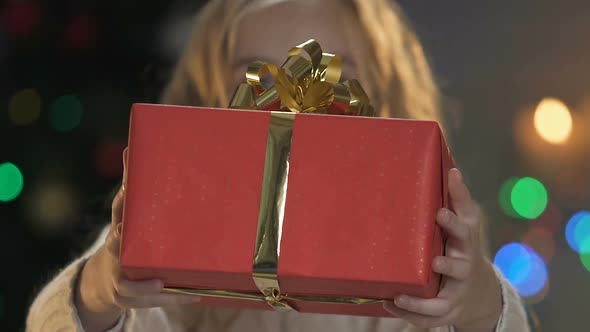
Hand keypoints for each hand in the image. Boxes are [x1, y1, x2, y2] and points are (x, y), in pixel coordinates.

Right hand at [74, 149, 198, 331]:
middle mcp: (116, 258)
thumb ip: (131, 185)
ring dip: (153, 290)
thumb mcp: (125, 210)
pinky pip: (153, 302)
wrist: (107, 276)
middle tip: (154, 273)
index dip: (119, 230)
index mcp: (118, 233)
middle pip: (121, 264)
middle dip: (133, 264)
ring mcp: (122, 281)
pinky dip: (173, 299)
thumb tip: (129, 147)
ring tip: (171, 287)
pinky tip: (196, 296)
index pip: (116, 229)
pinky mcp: (133, 298)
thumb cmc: (124, 233)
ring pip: (135, 289)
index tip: (122, 230)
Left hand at [383, 168, 501, 330]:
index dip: (454, 222)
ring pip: (442, 301)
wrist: (478, 291)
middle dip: (449, 264)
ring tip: (399, 296)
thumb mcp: (465, 223)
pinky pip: (429, 318)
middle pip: (459, 267)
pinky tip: (390, 305)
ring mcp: (456, 293)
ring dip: (421, 301)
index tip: (439, 213)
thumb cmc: (463, 247)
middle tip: (435, 261)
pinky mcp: (447, 311)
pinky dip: (410, 315)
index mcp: (466, 243)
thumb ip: (458, 199)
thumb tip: (453, 169)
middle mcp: (464, 269)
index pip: (465, 230)